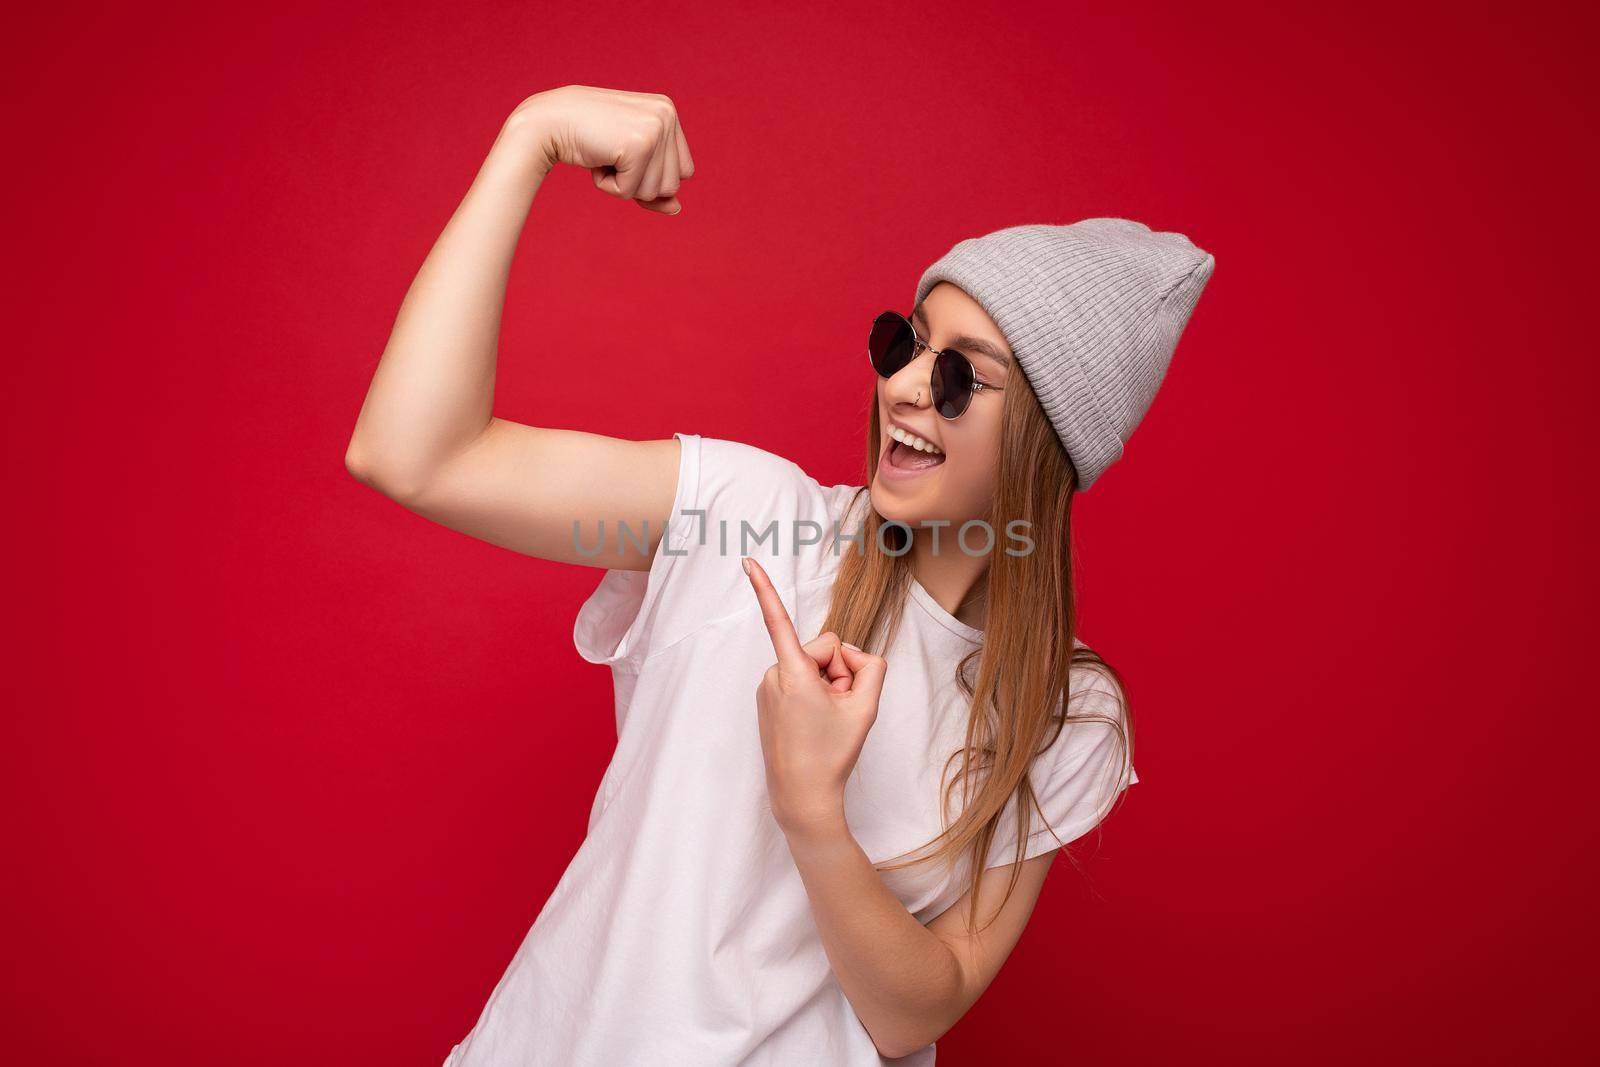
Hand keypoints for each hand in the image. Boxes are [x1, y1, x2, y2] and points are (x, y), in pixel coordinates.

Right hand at [505, 84, 695, 214]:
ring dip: (623, 184)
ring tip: (604, 154)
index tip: (624, 156)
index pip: (683, 171)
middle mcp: (667, 115)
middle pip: (672, 185)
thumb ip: (654, 184)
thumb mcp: (627, 162)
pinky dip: (608, 185)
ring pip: (654, 192)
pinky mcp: (639, 146)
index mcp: (667, 111)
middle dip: (638, 182)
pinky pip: (630, 192)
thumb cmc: (586, 140)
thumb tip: (677, 209)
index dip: (653, 178)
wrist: (547, 121)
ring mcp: (655, 129)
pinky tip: (597, 158)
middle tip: (611, 153)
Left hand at [742, 556, 887, 836]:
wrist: (802, 796)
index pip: (779, 620)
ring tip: (828, 719)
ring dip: (829, 686)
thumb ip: (871, 668)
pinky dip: (815, 694)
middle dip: (840, 670)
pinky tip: (817, 722)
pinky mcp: (768, 699)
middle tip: (843, 707)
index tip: (747, 560)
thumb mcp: (866, 708)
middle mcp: (774, 675)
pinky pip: (801, 681)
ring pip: (813, 666)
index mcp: (793, 672)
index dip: (765, 588)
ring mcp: (768, 688)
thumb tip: (855, 656)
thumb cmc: (831, 754)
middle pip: (824, 648)